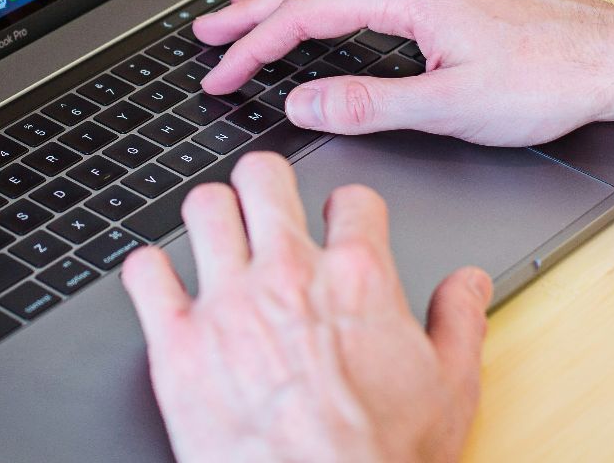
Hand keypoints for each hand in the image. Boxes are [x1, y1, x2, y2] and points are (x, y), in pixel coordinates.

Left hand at [121, 153, 491, 462]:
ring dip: (210, 216)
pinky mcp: (177, 346)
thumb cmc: (380, 460)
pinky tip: (162, 284)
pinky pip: (145, 273)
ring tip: (215, 234)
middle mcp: (289, 277)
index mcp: (357, 280)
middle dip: (265, 184)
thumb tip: (469, 282)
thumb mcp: (451, 393)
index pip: (352, 198)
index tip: (341, 222)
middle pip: (264, 177)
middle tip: (264, 202)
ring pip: (203, 208)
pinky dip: (150, 271)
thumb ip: (460, 323)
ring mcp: (228, 306)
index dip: (348, 208)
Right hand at [195, 0, 613, 145]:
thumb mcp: (451, 107)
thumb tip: (302, 103)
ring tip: (247, 17)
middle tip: (204, 29)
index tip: (220, 76)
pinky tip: (328, 18)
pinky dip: (329, 4)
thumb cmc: (550, 79)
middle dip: (252, 10)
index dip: (253, 47)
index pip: (305, 17)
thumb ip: (369, 105)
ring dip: (288, 3)